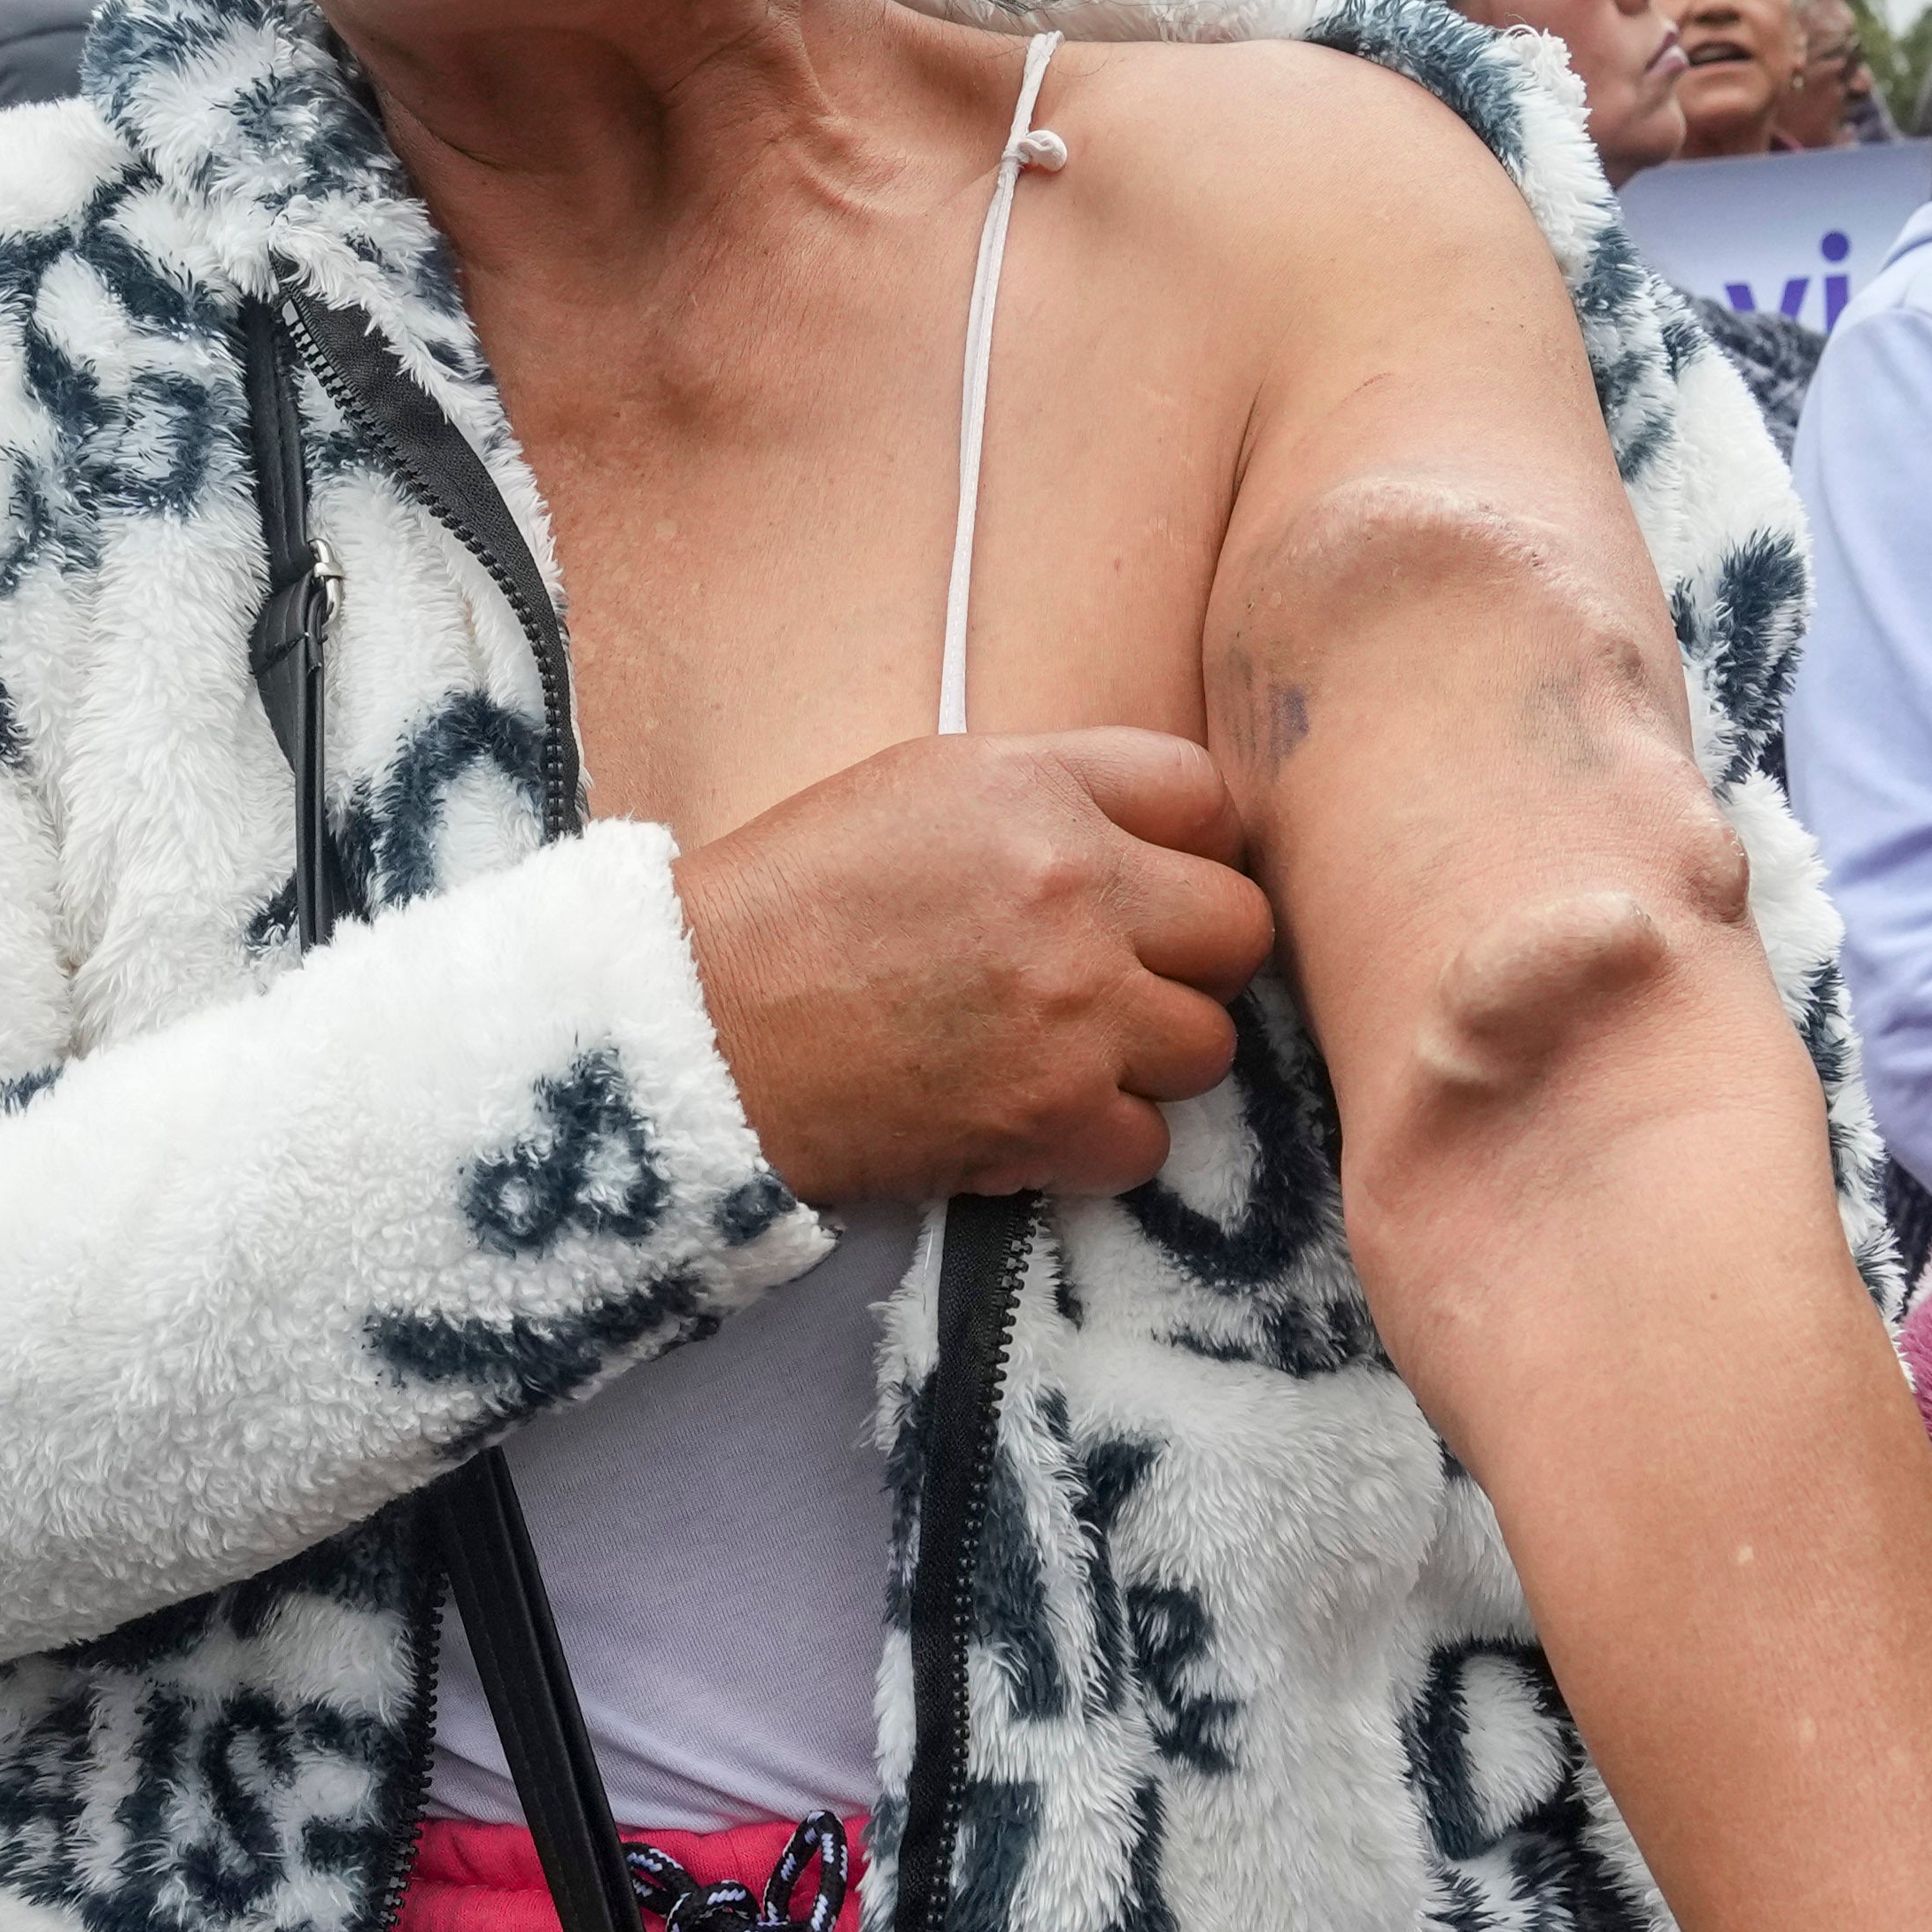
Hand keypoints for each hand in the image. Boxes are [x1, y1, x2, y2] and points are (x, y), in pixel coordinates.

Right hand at [675, 726, 1274, 1202]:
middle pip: (1238, 929)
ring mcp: (1075, 1008)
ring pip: (1206, 1045)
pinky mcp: (1053, 1114)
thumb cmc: (787, 907)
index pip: (1205, 800)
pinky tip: (1028, 1115)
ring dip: (1145, 1059)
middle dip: (1188, 959)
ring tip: (1061, 1054)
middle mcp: (1074, 889)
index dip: (1188, 849)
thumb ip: (1046, 794)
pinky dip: (1097, 1142)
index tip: (1151, 887)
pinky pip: (1149, 1142)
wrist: (694, 1031)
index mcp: (1036, 790)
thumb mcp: (914, 788)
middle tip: (1118, 982)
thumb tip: (1153, 839)